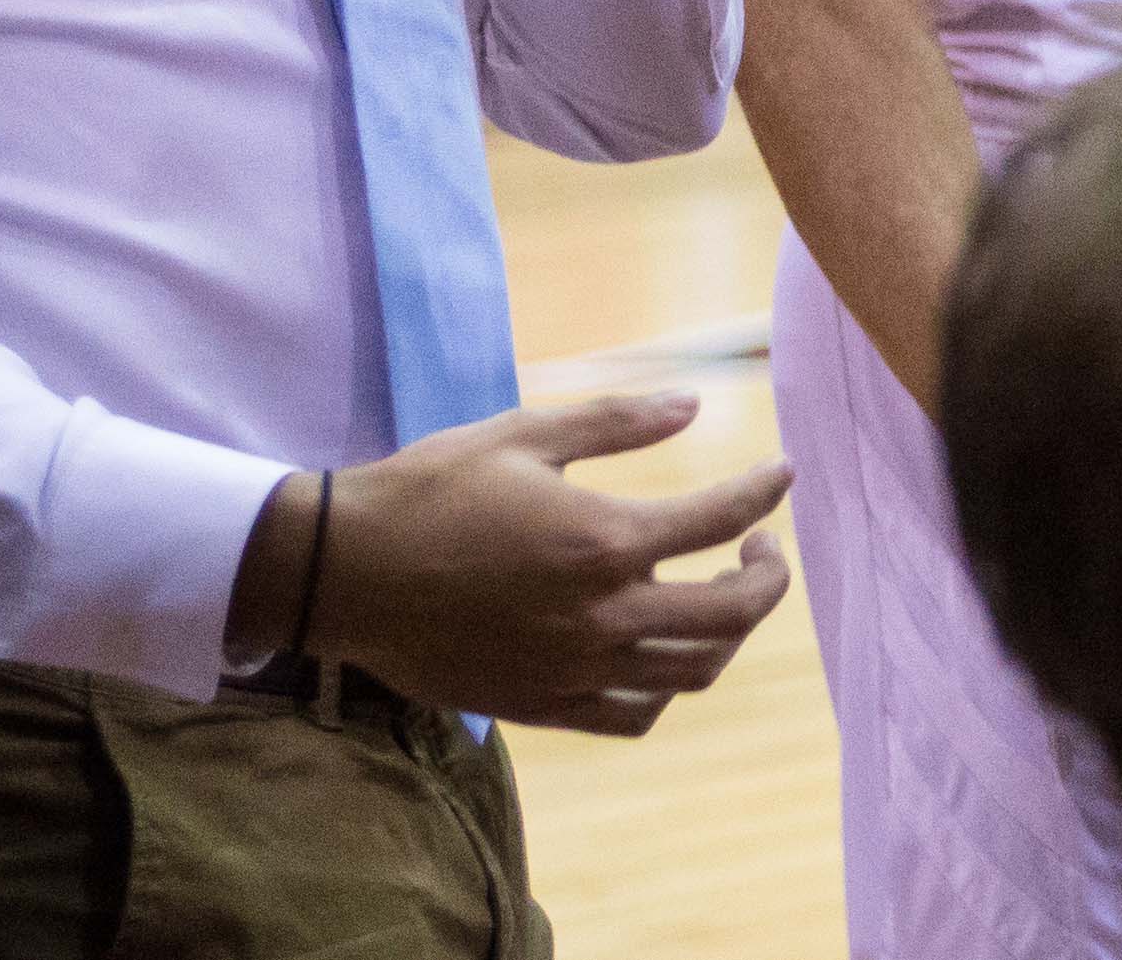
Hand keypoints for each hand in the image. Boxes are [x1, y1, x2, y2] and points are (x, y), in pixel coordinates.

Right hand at [262, 393, 797, 734]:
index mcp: (604, 542)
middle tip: (759, 547)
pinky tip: (664, 653)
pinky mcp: (544, 706)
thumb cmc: (427, 493)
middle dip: (768, 576)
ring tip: (721, 595)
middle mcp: (603, 616)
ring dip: (729, 632)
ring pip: (696, 669)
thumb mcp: (521, 435)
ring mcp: (576, 669)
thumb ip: (615, 421)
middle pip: (735, 611)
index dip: (764, 491)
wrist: (341, 573)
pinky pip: (637, 715)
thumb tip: (693, 404)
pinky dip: (669, 688)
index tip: (781, 474)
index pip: (722, 518)